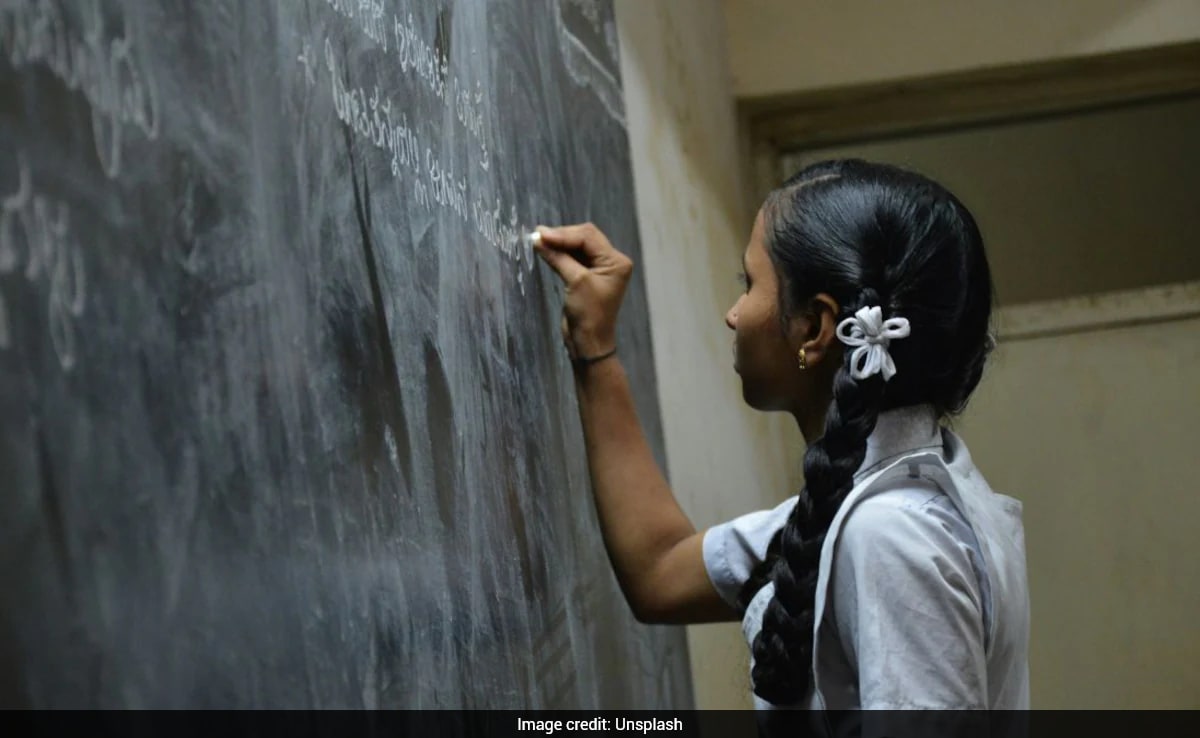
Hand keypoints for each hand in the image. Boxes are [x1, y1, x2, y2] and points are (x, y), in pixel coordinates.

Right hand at [533, 223, 632, 358]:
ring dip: (559, 243)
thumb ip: (559, 257)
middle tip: (537, 235)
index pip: (588, 237)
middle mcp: (610, 261)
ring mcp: (599, 268)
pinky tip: (546, 250)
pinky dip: (560, 253)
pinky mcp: (587, 276)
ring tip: (538, 240)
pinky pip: (573, 257)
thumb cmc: (589, 314)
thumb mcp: (576, 282)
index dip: (564, 234)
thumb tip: (539, 239)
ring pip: (577, 246)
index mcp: (615, 261)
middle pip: (584, 238)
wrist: (589, 342)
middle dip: (561, 236)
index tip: (540, 235)